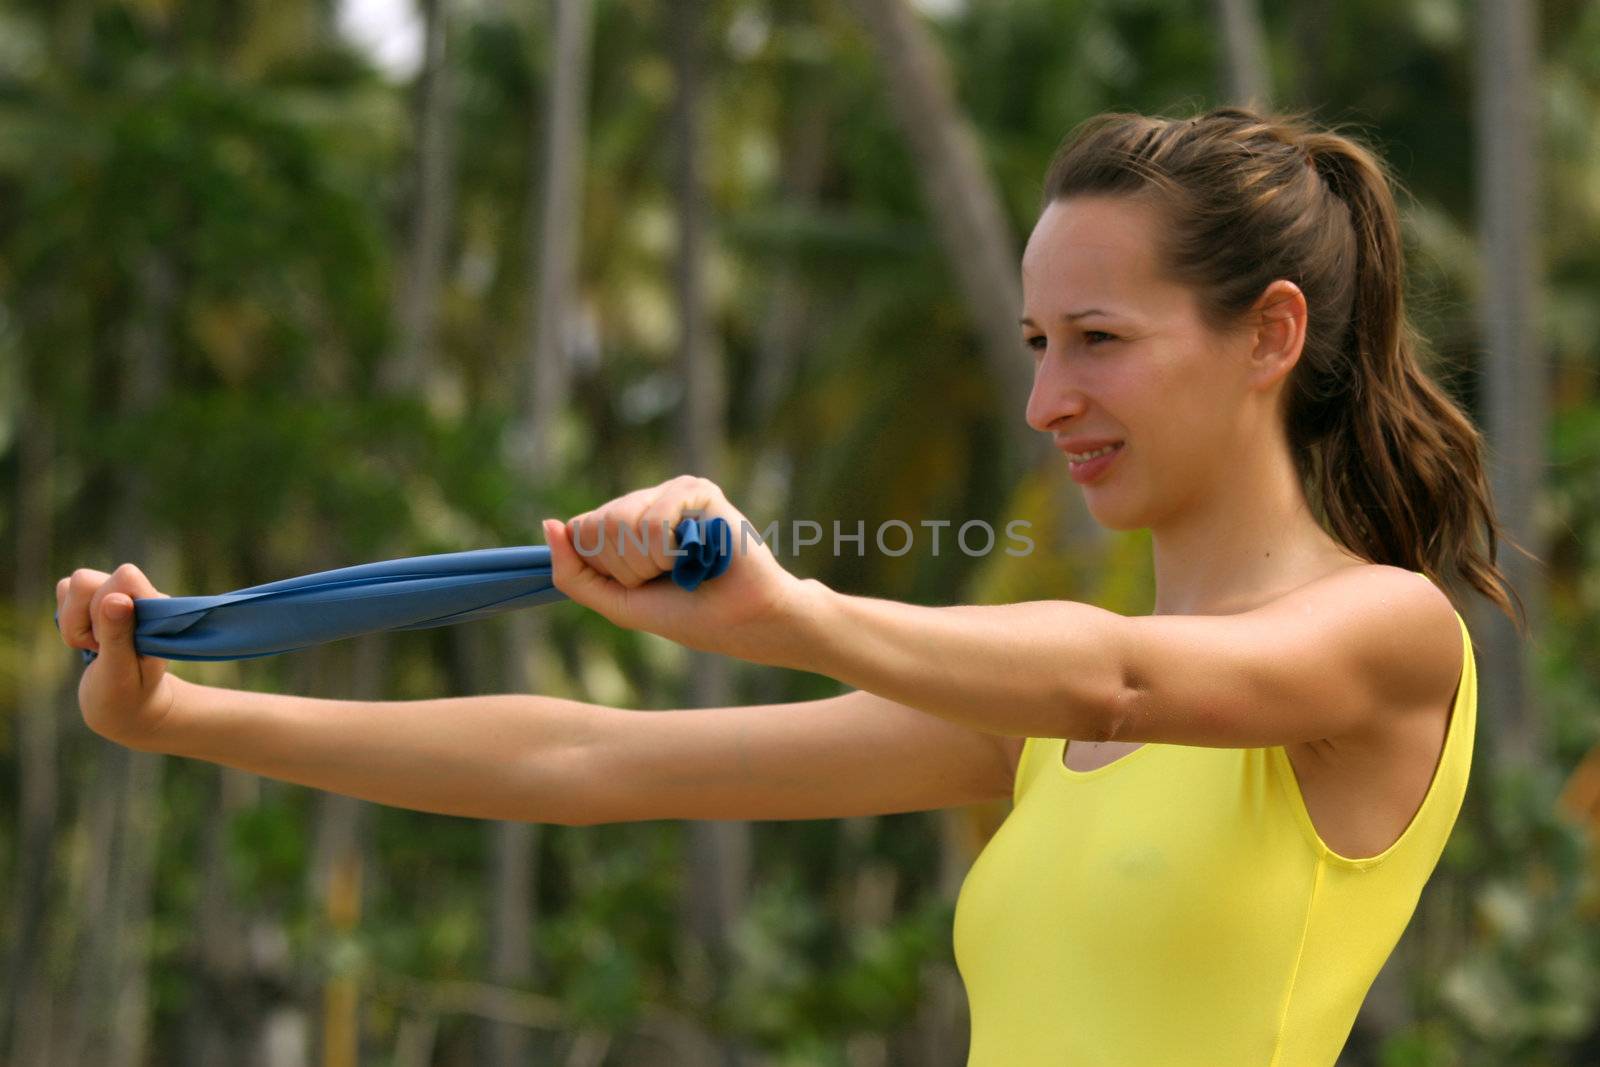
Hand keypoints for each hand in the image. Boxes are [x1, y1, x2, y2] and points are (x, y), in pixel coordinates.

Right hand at [55, 563, 180, 750]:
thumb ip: (118, 635)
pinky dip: (70, 622)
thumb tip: (116, 599)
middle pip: (86, 580)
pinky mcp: (96, 599)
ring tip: (97, 647)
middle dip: (83, 620)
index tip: (110, 642)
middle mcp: (140, 594)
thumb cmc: (127, 694)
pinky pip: (66, 592)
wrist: (127, 706)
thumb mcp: (120, 672)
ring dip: (75, 623)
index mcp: (158, 608)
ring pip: (73, 585)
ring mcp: (118, 594)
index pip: (124, 577)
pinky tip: (89, 641)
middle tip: (101, 649)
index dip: (103, 610)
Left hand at [543, 475, 812, 664]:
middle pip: (598, 526)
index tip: (642, 584)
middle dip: (628, 568)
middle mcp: (644, 501)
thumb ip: (572, 572)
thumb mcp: (615, 603)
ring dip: (650, 562)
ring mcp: (670, 493)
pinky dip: (670, 550)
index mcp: (623, 524)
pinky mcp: (697, 490)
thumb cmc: (685, 613)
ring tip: (684, 565)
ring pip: (621, 522)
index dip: (606, 568)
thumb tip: (548, 524)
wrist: (742, 619)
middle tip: (667, 576)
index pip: (580, 530)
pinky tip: (696, 553)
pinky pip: (654, 517)